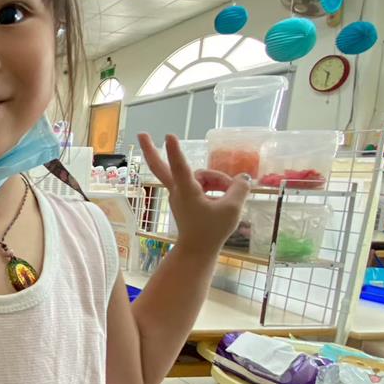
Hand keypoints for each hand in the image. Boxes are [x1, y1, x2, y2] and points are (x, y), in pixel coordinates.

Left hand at [138, 134, 249, 254]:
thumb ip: (239, 189)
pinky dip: (214, 186)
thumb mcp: (232, 209)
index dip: (176, 151)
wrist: (198, 250)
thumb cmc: (212, 231)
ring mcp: (180, 193)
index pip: (179, 167)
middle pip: (161, 166)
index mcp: (187, 191)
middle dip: (151, 149)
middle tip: (141, 134)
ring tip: (232, 193)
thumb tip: (243, 177)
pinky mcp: (185, 197)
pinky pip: (200, 183)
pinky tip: (227, 193)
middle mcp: (179, 189)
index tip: (168, 136)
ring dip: (217, 180)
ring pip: (199, 175)